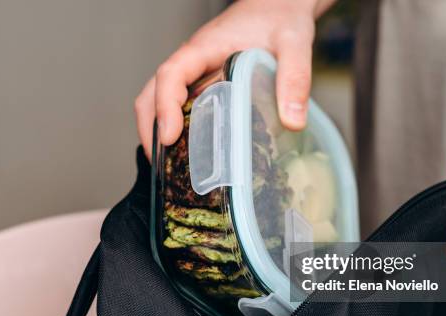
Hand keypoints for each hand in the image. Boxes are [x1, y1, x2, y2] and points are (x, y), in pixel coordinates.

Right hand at [134, 0, 334, 157]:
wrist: (280, 5)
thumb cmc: (281, 16)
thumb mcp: (294, 42)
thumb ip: (295, 78)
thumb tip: (292, 122)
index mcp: (204, 48)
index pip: (170, 75)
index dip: (164, 107)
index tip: (169, 138)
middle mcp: (192, 62)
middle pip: (152, 94)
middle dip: (150, 129)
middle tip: (163, 166)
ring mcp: (195, 74)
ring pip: (160, 101)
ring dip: (158, 131)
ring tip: (170, 168)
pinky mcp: (204, 83)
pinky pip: (179, 106)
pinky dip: (176, 128)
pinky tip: (191, 152)